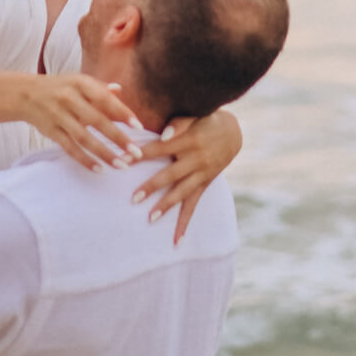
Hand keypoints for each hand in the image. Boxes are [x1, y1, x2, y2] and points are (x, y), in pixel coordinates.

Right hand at [24, 75, 140, 170]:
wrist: (25, 93)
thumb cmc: (59, 87)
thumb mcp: (78, 81)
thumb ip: (99, 87)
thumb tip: (120, 90)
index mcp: (80, 83)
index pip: (105, 98)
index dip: (122, 112)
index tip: (139, 127)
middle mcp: (69, 98)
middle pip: (97, 121)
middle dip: (118, 138)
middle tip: (136, 153)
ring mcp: (59, 116)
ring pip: (84, 138)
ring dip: (104, 153)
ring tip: (121, 165)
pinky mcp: (51, 131)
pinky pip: (70, 148)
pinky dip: (85, 159)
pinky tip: (99, 169)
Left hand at [130, 109, 242, 242]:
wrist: (232, 132)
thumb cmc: (206, 119)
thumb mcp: (195, 115)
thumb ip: (179, 122)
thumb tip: (164, 135)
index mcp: (189, 140)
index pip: (160, 148)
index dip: (141, 154)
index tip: (123, 161)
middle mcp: (195, 159)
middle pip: (170, 175)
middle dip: (151, 187)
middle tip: (133, 198)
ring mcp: (201, 174)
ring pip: (181, 193)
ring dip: (166, 206)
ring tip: (150, 218)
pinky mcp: (204, 184)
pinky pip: (193, 205)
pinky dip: (184, 223)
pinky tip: (176, 241)